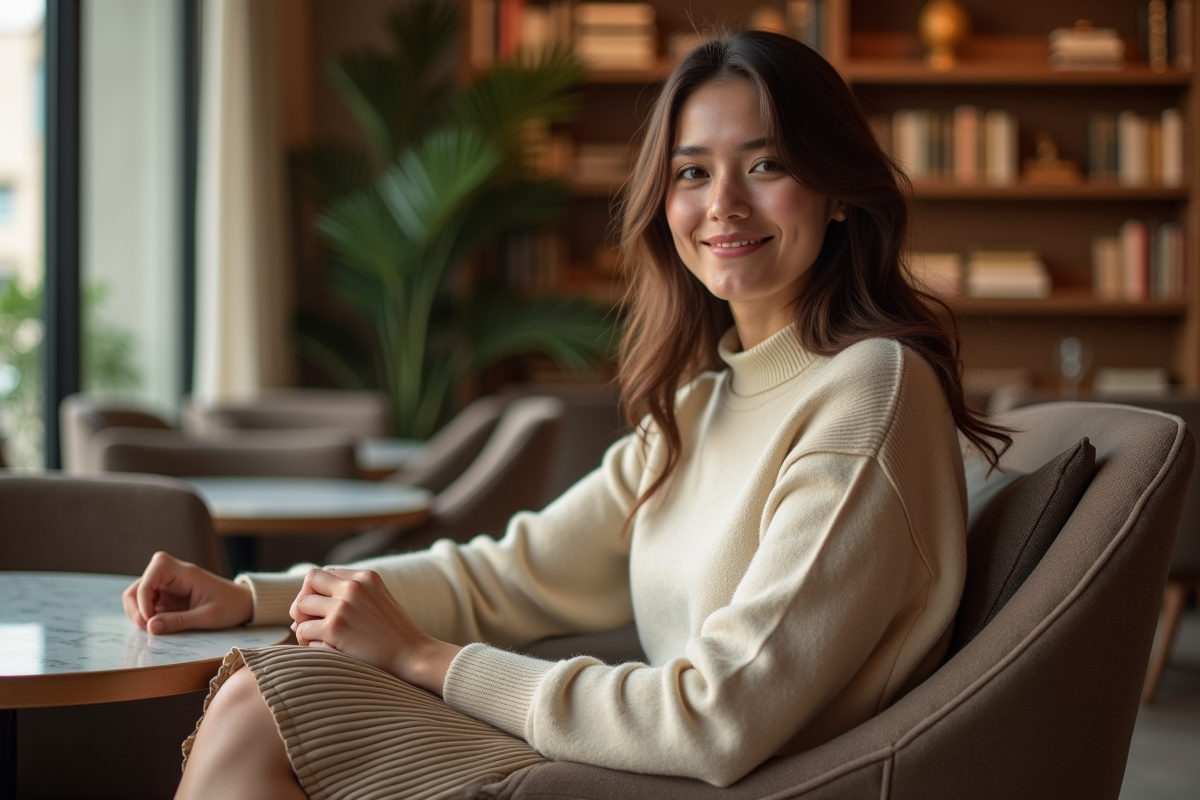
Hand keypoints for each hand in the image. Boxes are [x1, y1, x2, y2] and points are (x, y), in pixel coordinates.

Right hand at [122, 551, 253, 633]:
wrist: (244, 603)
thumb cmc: (231, 606)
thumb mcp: (207, 616)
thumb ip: (178, 621)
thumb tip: (150, 626)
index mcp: (184, 572)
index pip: (152, 575)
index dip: (144, 597)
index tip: (149, 619)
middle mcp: (173, 574)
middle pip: (139, 585)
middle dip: (137, 607)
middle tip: (148, 627)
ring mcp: (169, 585)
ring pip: (139, 594)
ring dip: (139, 612)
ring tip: (152, 628)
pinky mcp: (168, 596)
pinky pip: (147, 603)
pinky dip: (146, 615)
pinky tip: (157, 625)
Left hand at [290, 568, 460, 695]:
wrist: (414, 656)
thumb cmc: (395, 635)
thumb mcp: (378, 602)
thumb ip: (349, 596)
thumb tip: (300, 609)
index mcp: (365, 577)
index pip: (324, 573)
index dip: (317, 592)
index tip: (322, 611)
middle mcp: (353, 586)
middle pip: (309, 582)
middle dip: (304, 603)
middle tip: (311, 623)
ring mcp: (343, 606)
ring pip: (300, 606)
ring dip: (303, 624)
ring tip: (315, 638)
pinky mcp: (335, 628)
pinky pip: (303, 631)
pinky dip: (307, 643)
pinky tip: (323, 650)